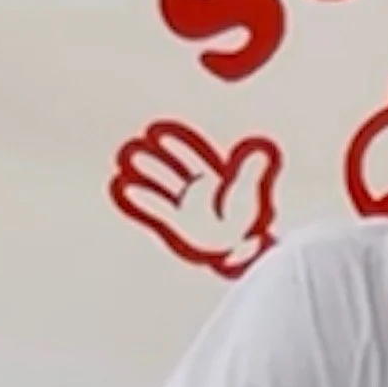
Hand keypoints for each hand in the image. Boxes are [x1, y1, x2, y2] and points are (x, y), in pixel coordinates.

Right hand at [108, 124, 280, 274]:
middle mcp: (197, 194)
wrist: (242, 252)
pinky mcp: (179, 227)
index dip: (175, 146)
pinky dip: (144, 200)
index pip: (191, 158)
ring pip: (160, 188)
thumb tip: (263, 150)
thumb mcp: (248, 193)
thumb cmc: (248, 226)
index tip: (157, 134)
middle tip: (135, 146)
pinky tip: (126, 188)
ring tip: (124, 161)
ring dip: (144, 176)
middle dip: (154, 160)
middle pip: (170, 171)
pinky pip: (158, 209)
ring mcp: (186, 210)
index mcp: (213, 182)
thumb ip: (250, 170)